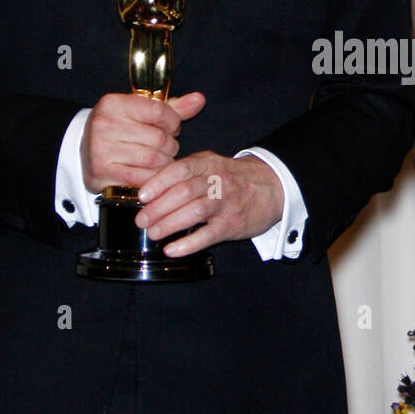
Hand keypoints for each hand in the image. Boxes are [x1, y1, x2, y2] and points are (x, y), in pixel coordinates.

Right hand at [81, 91, 204, 192]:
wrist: (84, 152)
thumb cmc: (120, 130)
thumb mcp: (141, 113)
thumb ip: (173, 108)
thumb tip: (199, 99)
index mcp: (114, 103)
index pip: (159, 111)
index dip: (173, 122)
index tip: (171, 128)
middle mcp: (105, 124)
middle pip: (159, 138)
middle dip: (169, 145)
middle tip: (164, 148)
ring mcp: (101, 149)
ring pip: (154, 159)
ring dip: (163, 163)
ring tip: (159, 160)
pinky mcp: (102, 172)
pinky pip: (142, 178)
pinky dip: (153, 178)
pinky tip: (151, 173)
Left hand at [135, 152, 284, 253]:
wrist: (273, 186)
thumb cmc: (233, 178)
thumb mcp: (211, 165)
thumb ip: (185, 173)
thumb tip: (149, 186)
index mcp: (207, 164)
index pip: (179, 170)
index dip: (158, 183)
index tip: (142, 195)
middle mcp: (217, 181)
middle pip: (183, 192)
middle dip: (158, 208)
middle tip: (141, 220)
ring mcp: (226, 204)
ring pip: (194, 212)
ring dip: (169, 223)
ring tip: (154, 233)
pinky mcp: (232, 225)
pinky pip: (208, 235)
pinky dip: (188, 244)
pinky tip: (172, 250)